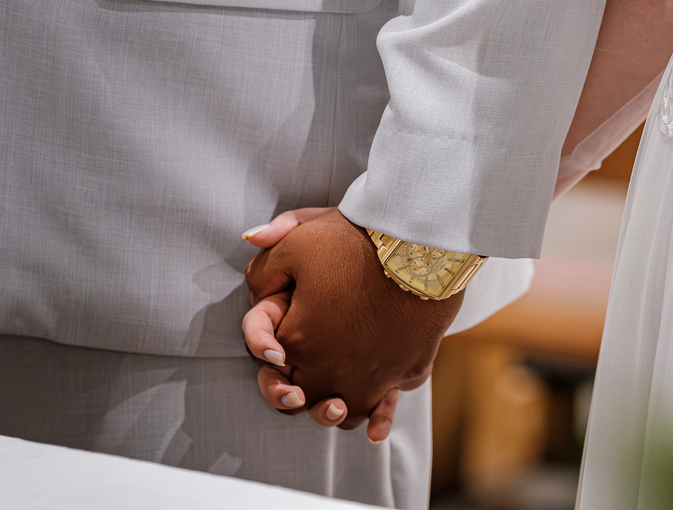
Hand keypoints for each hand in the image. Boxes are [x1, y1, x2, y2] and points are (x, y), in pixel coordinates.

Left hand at [244, 209, 462, 435]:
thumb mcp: (298, 239)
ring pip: (345, 412)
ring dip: (335, 406)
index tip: (279, 337)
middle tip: (299, 379)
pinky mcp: (407, 372)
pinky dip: (379, 417)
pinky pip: (389, 403)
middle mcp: (331, 369)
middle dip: (295, 392)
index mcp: (297, 342)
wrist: (421, 244)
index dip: (269, 348)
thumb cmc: (355, 240)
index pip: (270, 362)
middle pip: (304, 398)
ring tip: (336, 396)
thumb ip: (267, 261)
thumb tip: (251, 260)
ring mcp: (373, 376)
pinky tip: (375, 432)